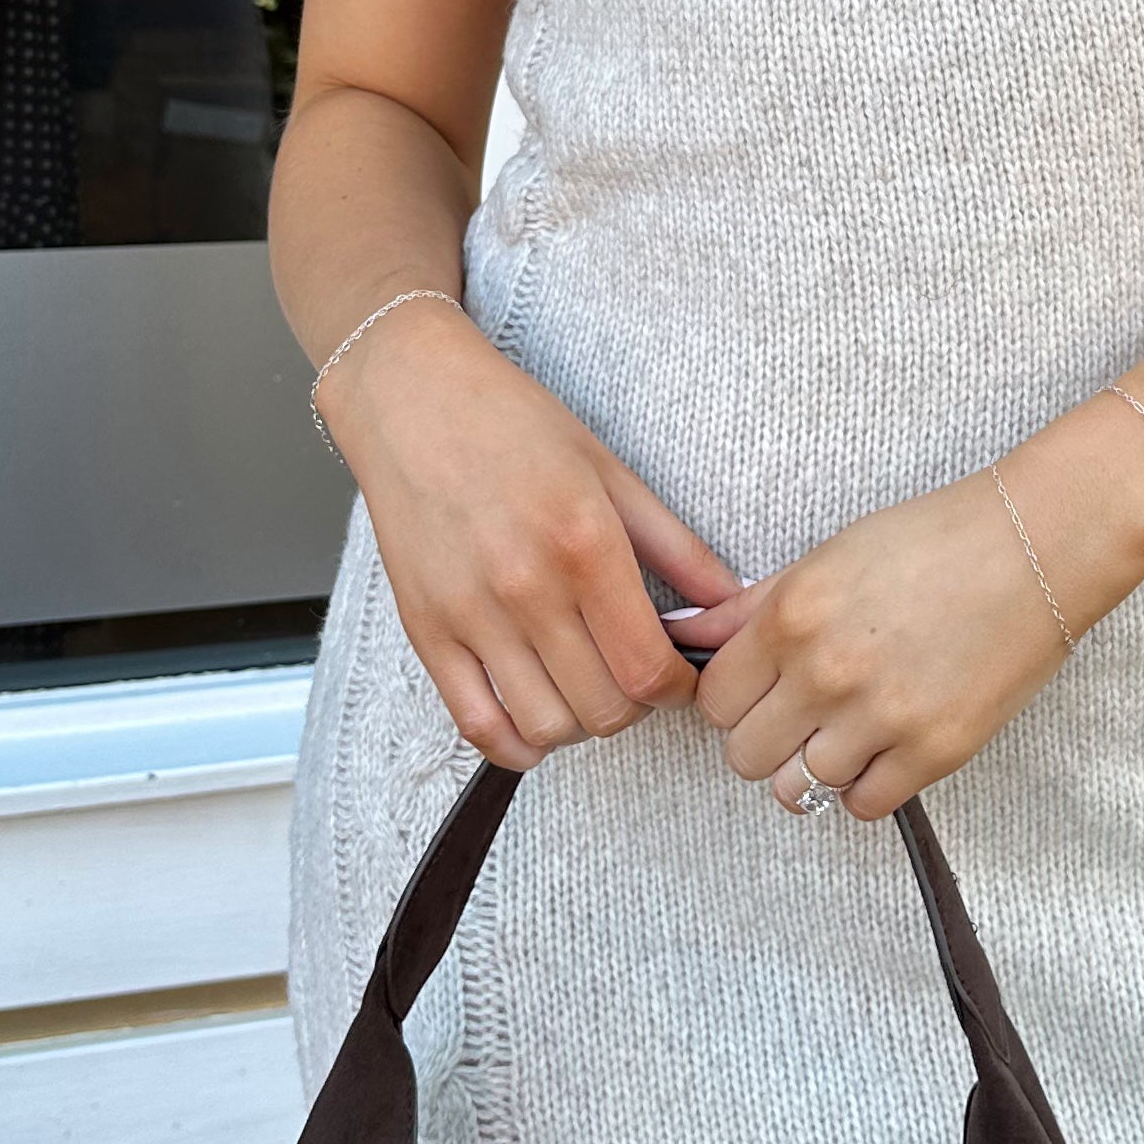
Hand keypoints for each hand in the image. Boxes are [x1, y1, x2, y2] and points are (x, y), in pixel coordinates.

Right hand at [327, 303, 741, 776]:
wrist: (411, 399)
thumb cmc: (513, 424)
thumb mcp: (611, 471)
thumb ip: (677, 547)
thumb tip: (732, 604)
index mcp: (585, 545)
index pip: (649, 668)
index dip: (680, 689)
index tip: (682, 676)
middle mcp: (527, 588)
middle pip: (605, 708)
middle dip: (636, 705)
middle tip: (635, 674)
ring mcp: (470, 615)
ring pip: (548, 726)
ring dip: (581, 724)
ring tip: (587, 687)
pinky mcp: (426, 632)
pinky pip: (477, 726)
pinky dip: (517, 744)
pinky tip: (538, 719)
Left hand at [672, 409, 1143, 817]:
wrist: (1037, 547)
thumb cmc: (934, 540)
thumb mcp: (828, 555)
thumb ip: (749, 606)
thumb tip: (682, 632)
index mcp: (793, 616)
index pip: (715, 700)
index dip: (734, 698)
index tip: (760, 690)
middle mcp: (827, 673)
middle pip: (744, 755)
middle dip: (765, 738)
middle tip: (800, 714)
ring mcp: (881, 718)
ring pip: (796, 789)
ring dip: (812, 766)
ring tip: (845, 732)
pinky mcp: (934, 753)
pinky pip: (861, 806)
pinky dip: (864, 785)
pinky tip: (882, 749)